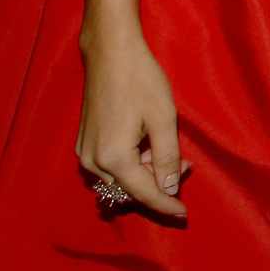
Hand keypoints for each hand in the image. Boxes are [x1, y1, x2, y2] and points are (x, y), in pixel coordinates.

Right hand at [77, 27, 188, 217]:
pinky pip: (110, 168)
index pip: (144, 193)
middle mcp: (93, 163)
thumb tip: (169, 189)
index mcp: (113, 158)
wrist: (109, 53)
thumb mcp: (163, 119)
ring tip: (167, 150)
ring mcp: (84, 154)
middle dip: (158, 184)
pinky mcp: (83, 145)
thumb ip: (167, 158)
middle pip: (130, 190)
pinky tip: (147, 146)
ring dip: (145, 174)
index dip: (166, 205)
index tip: (184, 216)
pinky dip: (131, 165)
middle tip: (186, 164)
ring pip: (120, 180)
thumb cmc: (141, 81)